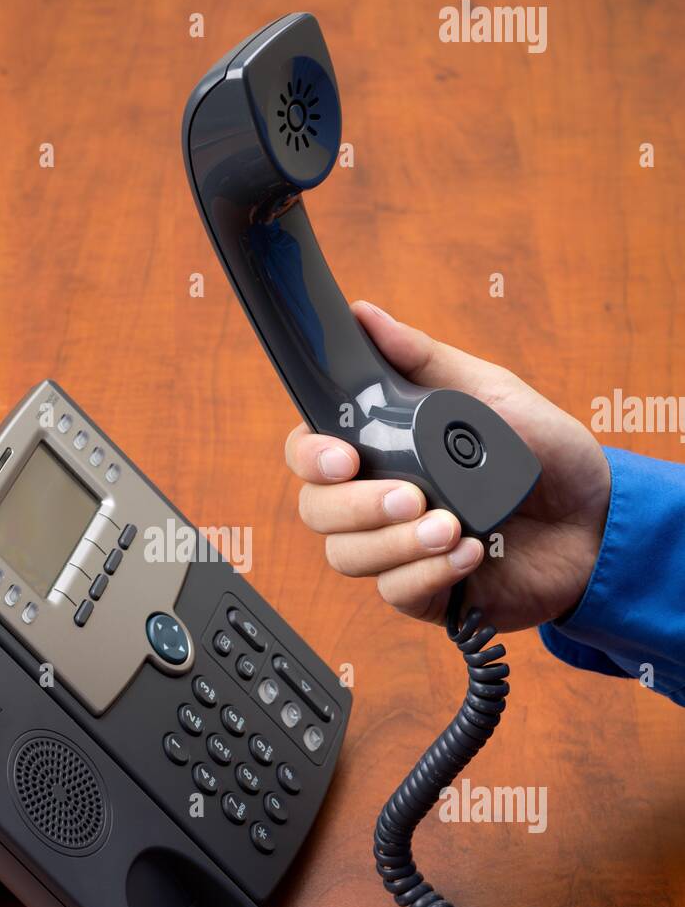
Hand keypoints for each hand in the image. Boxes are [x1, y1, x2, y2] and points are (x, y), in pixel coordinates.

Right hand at [285, 302, 611, 631]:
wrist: (597, 522)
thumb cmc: (543, 454)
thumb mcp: (489, 392)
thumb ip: (424, 358)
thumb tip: (367, 315)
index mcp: (381, 446)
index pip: (310, 451)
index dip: (311, 456)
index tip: (344, 457)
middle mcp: (376, 498)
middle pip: (317, 509)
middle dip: (355, 506)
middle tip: (410, 496)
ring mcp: (396, 547)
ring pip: (347, 555)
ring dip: (393, 543)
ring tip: (450, 527)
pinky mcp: (423, 590)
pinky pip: (395, 590)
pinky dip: (427, 572)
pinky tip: (469, 553)